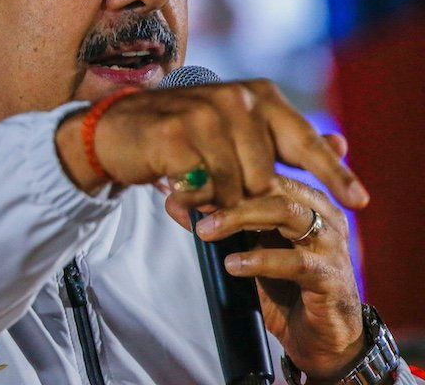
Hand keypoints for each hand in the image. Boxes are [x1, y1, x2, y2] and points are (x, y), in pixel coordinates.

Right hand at [89, 80, 368, 210]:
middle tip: (215, 192)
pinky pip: (202, 188)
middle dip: (243, 196)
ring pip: (234, 186)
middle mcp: (235, 97)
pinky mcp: (176, 133)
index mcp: (258, 95)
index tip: (359, 202)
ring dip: (214, 201)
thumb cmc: (181, 136)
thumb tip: (342, 144)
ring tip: (193, 189)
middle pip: (266, 177)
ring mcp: (204, 112)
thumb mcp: (236, 134)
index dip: (334, 173)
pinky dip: (190, 199)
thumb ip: (284, 142)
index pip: (305, 140)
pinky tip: (174, 187)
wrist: (116, 130)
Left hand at [165, 172, 364, 379]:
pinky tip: (233, 264)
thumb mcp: (247, 249)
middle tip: (190, 204)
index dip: (221, 174)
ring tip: (206, 232)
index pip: (261, 172)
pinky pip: (296, 261)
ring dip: (239, 218)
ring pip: (285, 212)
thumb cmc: (284, 286)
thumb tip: (175, 202)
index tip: (183, 183)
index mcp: (303, 198)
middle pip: (272, 184)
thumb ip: (219, 225)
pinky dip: (260, 260)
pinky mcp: (332, 276)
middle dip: (226, 192)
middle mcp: (322, 213)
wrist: (320, 336)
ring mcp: (331, 243)